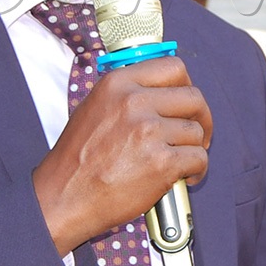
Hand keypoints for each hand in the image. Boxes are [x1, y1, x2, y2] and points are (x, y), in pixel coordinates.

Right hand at [32, 56, 212, 254]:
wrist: (63, 197)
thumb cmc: (76, 159)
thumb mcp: (94, 107)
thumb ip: (127, 93)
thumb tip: (162, 90)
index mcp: (118, 83)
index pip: (173, 67)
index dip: (187, 86)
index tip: (187, 103)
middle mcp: (134, 102)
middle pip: (194, 97)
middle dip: (202, 117)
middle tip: (197, 134)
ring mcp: (149, 131)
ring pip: (196, 132)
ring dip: (195, 149)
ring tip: (182, 163)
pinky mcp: (161, 162)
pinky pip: (198, 158)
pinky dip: (197, 171)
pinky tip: (184, 178)